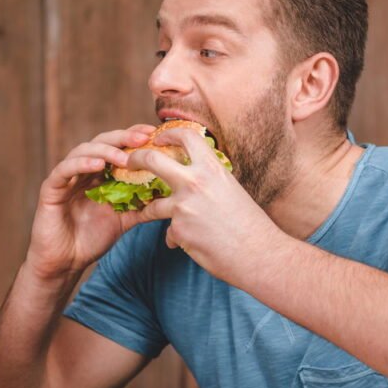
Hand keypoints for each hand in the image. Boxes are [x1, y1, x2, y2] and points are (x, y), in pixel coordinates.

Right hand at [25, 124, 156, 279]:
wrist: (65, 262)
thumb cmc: (92, 239)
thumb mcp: (124, 220)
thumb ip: (143, 206)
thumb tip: (170, 198)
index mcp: (100, 174)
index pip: (117, 147)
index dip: (134, 137)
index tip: (153, 134)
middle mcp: (83, 170)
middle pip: (102, 143)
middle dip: (123, 138)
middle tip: (143, 138)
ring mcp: (67, 177)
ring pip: (83, 151)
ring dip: (105, 151)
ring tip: (124, 157)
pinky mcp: (51, 188)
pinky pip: (64, 170)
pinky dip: (81, 164)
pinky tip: (97, 166)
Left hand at [130, 127, 286, 282]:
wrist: (259, 254)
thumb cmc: (250, 224)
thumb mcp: (231, 190)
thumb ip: (210, 181)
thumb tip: (194, 179)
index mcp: (212, 169)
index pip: (185, 136)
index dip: (168, 133)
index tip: (159, 137)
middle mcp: (195, 183)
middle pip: (152, 160)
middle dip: (135, 159)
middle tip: (129, 163)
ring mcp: (184, 207)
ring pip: (153, 206)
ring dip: (150, 212)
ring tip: (149, 215)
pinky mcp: (179, 231)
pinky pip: (170, 233)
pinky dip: (178, 239)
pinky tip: (189, 244)